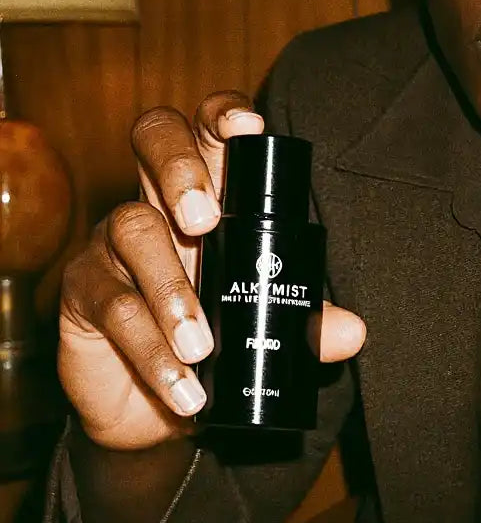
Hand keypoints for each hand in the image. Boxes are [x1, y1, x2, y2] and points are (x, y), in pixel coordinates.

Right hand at [58, 91, 366, 450]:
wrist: (157, 407)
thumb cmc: (219, 340)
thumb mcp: (266, 324)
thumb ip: (307, 322)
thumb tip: (353, 332)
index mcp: (210, 195)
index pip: (209, 132)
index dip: (222, 114)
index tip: (249, 126)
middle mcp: (159, 203)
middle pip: (153, 139)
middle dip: (180, 167)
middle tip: (204, 220)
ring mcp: (113, 244)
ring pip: (132, 229)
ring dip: (171, 289)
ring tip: (199, 344)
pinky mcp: (84, 293)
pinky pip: (114, 307)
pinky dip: (152, 350)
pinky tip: (182, 383)